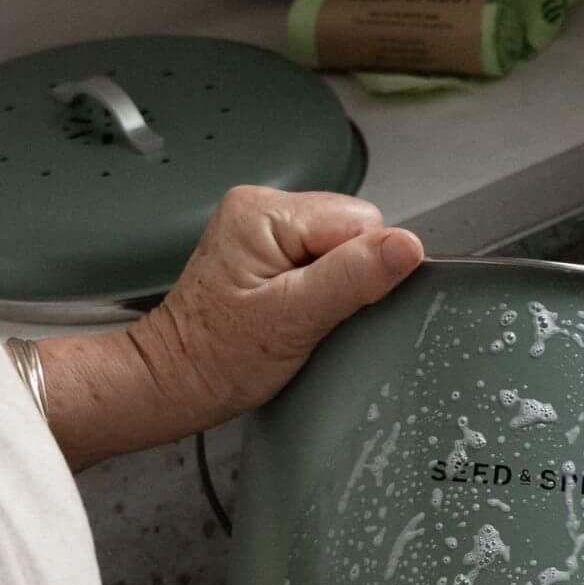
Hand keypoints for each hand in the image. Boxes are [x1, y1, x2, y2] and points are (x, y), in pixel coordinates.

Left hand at [129, 187, 422, 432]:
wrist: (176, 379)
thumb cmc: (220, 357)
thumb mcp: (294, 320)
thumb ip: (353, 277)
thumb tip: (407, 246)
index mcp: (265, 212)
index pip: (362, 221)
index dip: (362, 269)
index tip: (331, 305)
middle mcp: (261, 205)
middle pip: (353, 228)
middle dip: (346, 274)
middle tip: (309, 313)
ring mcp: (261, 223)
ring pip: (340, 242)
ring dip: (332, 280)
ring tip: (296, 312)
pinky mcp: (263, 244)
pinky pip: (320, 252)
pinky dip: (317, 283)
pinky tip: (292, 306)